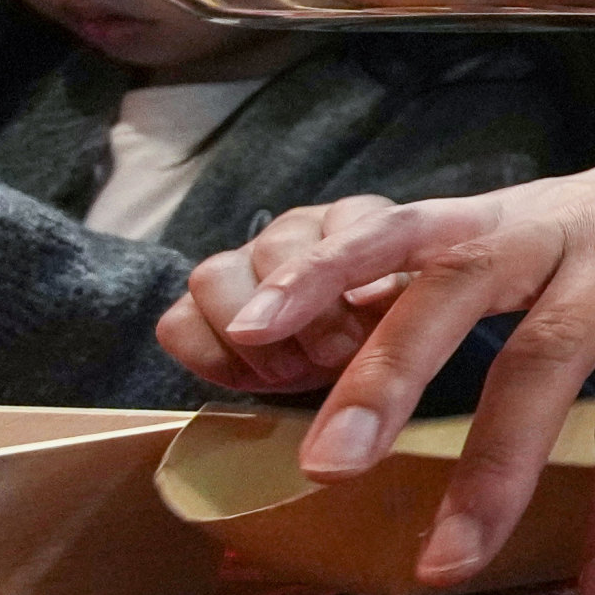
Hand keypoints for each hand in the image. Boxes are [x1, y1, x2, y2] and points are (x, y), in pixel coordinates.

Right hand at [157, 196, 411, 394]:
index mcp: (364, 219)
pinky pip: (177, 324)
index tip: (345, 319)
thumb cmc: (399, 327)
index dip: (331, 270)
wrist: (373, 347)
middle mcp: (301, 228)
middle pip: (270, 251)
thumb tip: (364, 320)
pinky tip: (253, 375)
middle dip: (304, 319)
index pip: (347, 222)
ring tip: (294, 370)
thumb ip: (402, 324)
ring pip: (212, 277)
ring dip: (251, 340)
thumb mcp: (417, 322)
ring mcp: (246, 261)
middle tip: (337, 357)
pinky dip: (209, 357)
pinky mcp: (206, 305)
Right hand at [200, 103, 594, 594]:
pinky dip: (334, 271)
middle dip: (495, 462)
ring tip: (329, 461)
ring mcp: (548, 211)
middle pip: (548, 351)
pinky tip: (261, 322)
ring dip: (386, 369)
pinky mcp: (496, 202)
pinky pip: (407, 227)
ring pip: (457, 284)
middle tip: (445, 561)